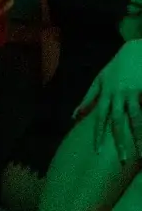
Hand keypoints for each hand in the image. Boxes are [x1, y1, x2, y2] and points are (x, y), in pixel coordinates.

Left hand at [74, 40, 141, 164]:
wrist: (136, 49)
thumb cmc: (117, 67)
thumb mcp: (100, 80)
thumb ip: (88, 99)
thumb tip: (74, 116)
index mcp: (106, 94)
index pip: (100, 118)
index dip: (99, 135)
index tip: (98, 152)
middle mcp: (119, 95)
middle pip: (118, 122)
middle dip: (120, 141)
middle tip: (123, 160)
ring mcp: (134, 94)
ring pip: (137, 119)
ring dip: (139, 137)